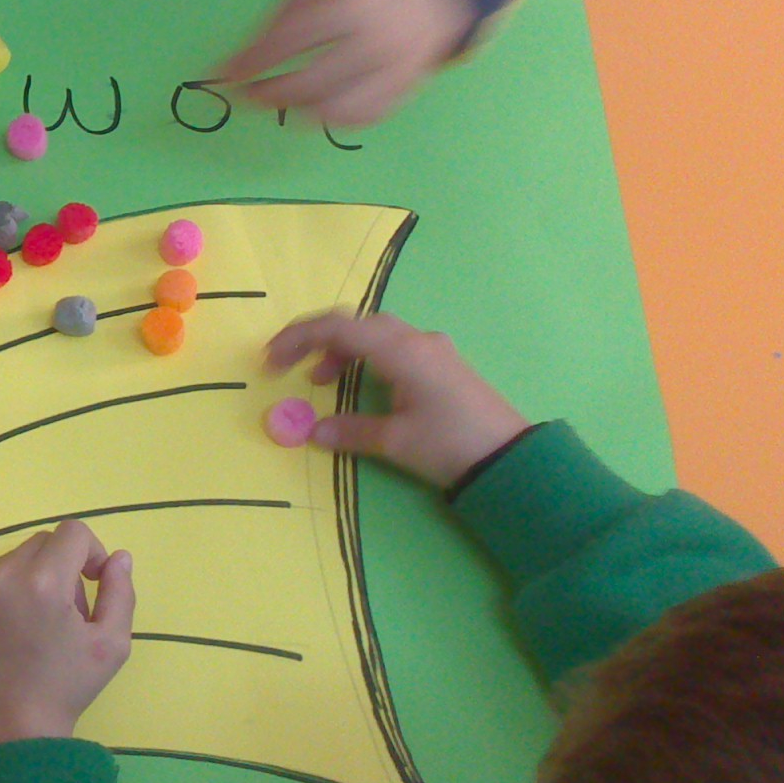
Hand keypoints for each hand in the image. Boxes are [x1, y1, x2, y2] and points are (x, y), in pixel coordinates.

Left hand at [0, 520, 134, 754]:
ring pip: (11, 561)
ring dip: (30, 581)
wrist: (8, 731)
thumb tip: (119, 557)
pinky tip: (6, 634)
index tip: (94, 582)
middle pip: (41, 544)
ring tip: (34, 629)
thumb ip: (120, 592)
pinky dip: (0, 595)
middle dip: (61, 568)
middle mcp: (0, 575)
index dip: (91, 553)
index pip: (72, 532)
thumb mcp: (111, 643)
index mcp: (43, 581)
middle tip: (66, 614)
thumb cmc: (65, 688)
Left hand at [218, 0, 476, 129]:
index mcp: (352, 1)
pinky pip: (371, 114)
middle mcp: (378, 38)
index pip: (291, 42)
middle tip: (250, 95)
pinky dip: (339, 117)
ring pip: (343, 108)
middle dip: (273, 93)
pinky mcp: (411, 83)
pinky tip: (319, 107)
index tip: (228, 75)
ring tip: (285, 100)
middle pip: (314, 82)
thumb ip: (286, 15)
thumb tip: (246, 58)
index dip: (256, 62)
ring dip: (304, 110)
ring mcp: (399, 65)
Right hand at [263, 312, 532, 488]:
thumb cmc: (451, 444)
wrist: (513, 459)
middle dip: (317, 340)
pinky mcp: (444, 365)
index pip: (338, 327)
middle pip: (356, 322)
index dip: (297, 338)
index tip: (270, 361)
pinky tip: (362, 384)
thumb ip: (350, 431)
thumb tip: (313, 431)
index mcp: (401, 350)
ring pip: (376, 333)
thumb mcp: (396, 442)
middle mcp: (416, 340)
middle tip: (289, 365)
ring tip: (322, 380)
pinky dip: (366, 357)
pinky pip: (394, 346)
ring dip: (342, 349)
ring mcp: (433, 350)